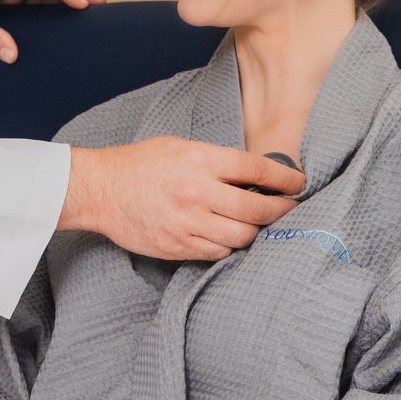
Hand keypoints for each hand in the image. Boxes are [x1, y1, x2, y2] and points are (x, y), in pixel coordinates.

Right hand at [62, 138, 306, 261]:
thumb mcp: (181, 147)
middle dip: (281, 211)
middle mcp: (197, 192)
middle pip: (257, 210)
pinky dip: (228, 246)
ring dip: (256, 233)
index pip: (257, 171)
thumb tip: (253, 176)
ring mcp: (187, 223)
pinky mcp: (177, 246)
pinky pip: (217, 252)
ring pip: (241, 237)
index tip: (299, 184)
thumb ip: (216, 160)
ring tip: (259, 226)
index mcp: (201, 160)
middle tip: (290, 210)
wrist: (101, 189)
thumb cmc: (140, 164)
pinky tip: (228, 236)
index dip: (286, 180)